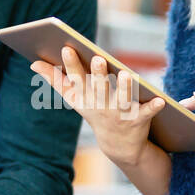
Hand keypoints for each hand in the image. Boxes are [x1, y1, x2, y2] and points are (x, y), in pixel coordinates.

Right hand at [30, 47, 165, 168]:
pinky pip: (147, 113)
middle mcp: (101, 106)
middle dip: (99, 75)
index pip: (76, 79)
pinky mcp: (138, 120)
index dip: (71, 65)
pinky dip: (153, 107)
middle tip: (98, 59)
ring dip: (126, 88)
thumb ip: (56, 80)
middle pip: (99, 89)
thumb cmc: (96, 113)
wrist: (119, 146)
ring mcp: (120, 114)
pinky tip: (160, 100)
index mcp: (85, 99)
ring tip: (128, 74)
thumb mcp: (76, 99)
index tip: (67, 48)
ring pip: (123, 99)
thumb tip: (34, 63)